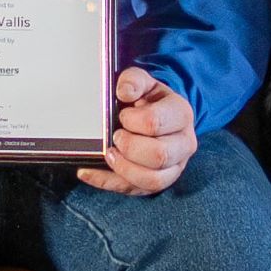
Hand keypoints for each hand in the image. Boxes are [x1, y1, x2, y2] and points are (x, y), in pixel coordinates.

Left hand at [84, 65, 197, 196]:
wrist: (160, 115)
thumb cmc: (150, 100)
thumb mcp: (144, 82)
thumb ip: (133, 80)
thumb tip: (124, 91)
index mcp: (181, 115)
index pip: (155, 123)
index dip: (132, 121)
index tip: (123, 115)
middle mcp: (184, 144)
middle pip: (159, 156)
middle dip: (130, 147)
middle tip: (116, 136)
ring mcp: (174, 167)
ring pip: (152, 180)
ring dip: (123, 168)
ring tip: (108, 154)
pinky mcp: (157, 183)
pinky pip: (133, 190)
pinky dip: (106, 182)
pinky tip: (87, 171)